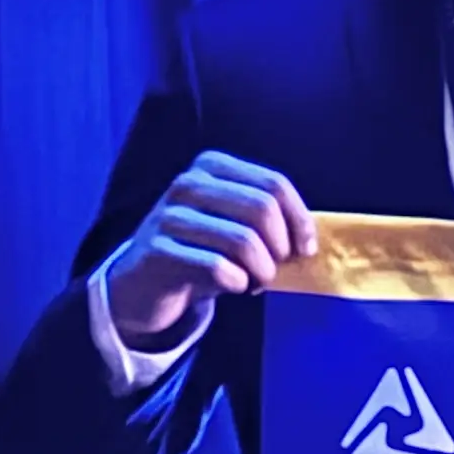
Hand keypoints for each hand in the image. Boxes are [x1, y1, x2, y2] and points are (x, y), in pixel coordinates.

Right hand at [103, 152, 318, 344]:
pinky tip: (235, 286)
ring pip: (243, 240)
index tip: (306, 250)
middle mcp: (188, 183)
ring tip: (256, 282)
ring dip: (262, 271)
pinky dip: (238, 282)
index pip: (274, 184)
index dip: (299, 220)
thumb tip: (309, 240)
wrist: (144, 283)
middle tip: (276, 269)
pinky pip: (218, 267)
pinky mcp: (157, 250)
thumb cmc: (201, 251)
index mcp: (212, 166)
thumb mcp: (234, 226)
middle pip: (262, 208)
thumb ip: (269, 222)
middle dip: (280, 247)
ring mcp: (169, 215)